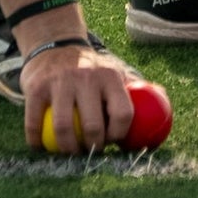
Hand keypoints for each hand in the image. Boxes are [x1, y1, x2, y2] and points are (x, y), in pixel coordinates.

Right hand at [22, 39, 137, 153]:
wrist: (55, 45)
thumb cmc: (91, 69)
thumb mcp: (115, 71)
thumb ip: (136, 88)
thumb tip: (163, 105)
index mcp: (110, 76)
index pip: (122, 113)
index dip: (119, 135)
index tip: (113, 142)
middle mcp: (86, 77)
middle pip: (93, 126)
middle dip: (93, 148)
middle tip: (91, 151)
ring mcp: (60, 82)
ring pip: (64, 129)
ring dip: (67, 150)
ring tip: (70, 152)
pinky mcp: (36, 88)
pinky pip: (34, 124)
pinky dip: (37, 142)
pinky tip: (42, 147)